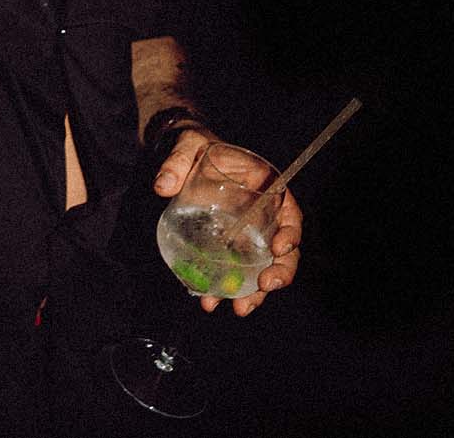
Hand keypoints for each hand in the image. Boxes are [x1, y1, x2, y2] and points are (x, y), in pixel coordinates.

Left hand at [153, 130, 302, 316]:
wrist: (183, 158)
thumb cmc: (194, 147)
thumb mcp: (187, 145)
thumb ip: (176, 162)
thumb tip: (162, 186)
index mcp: (264, 186)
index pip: (289, 212)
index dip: (290, 232)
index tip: (279, 248)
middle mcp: (261, 215)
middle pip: (283, 249)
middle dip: (279, 272)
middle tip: (264, 288)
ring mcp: (246, 234)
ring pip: (261, 268)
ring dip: (254, 292)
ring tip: (239, 309)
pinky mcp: (227, 247)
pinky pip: (234, 272)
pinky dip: (226, 290)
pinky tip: (209, 301)